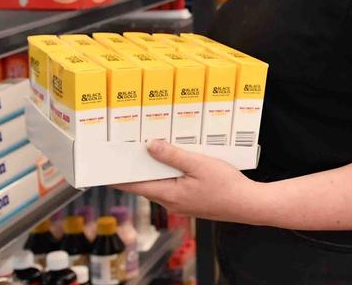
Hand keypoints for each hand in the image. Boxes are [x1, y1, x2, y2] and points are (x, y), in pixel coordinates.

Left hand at [115, 141, 260, 221]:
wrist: (248, 204)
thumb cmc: (227, 186)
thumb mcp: (199, 165)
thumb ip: (173, 156)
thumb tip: (150, 146)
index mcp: (169, 194)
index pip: (134, 185)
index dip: (117, 177)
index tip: (102, 168)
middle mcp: (171, 202)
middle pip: (146, 183)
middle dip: (138, 167)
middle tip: (129, 148)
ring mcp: (181, 204)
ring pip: (161, 184)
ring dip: (156, 169)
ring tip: (153, 149)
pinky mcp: (191, 202)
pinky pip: (174, 185)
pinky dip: (170, 173)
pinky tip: (178, 162)